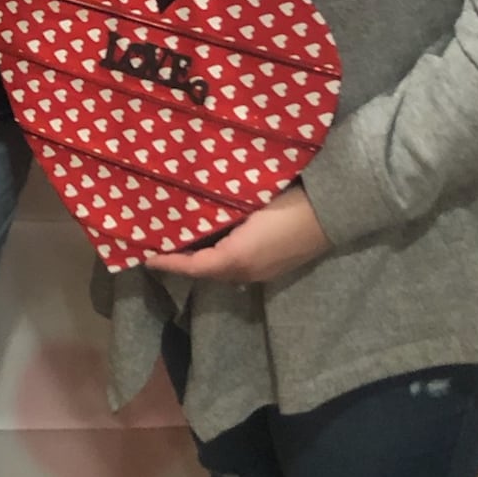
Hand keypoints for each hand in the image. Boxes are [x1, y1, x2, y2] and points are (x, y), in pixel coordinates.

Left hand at [152, 187, 329, 283]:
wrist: (332, 212)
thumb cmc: (287, 203)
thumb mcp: (249, 203)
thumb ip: (220, 210)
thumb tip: (192, 206)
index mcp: (236, 258)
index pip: (192, 266)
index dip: (168, 261)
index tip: (145, 256)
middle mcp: (246, 273)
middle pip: (205, 273)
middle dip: (181, 263)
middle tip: (159, 247)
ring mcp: (262, 273)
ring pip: (221, 272)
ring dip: (200, 262)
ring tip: (180, 245)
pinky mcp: (274, 268)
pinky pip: (236, 268)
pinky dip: (217, 259)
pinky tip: (213, 244)